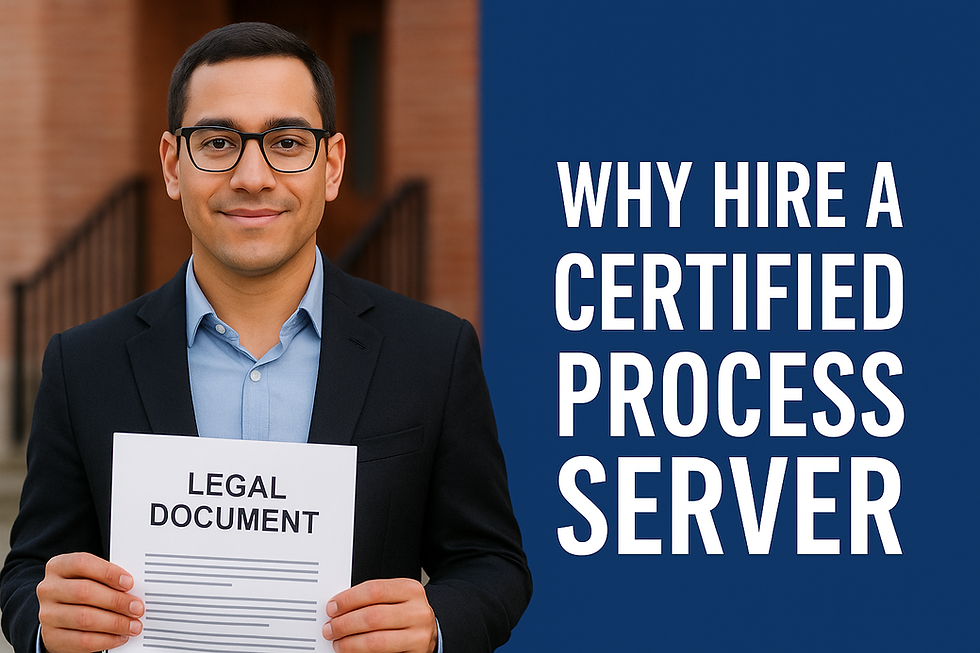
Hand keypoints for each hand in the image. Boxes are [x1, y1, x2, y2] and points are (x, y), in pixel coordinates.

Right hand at [36, 552, 143, 652]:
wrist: (57, 614)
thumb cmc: (81, 590)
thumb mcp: (89, 576)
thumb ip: (106, 578)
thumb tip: (134, 589)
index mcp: (58, 567)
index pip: (82, 563)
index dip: (108, 572)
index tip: (130, 583)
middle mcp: (48, 589)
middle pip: (84, 592)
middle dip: (116, 601)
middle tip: (137, 608)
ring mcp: (47, 614)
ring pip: (84, 618)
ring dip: (115, 623)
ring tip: (133, 625)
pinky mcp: (51, 637)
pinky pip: (81, 641)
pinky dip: (106, 640)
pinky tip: (120, 637)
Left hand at [323, 578, 437, 652]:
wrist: (431, 630)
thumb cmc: (406, 612)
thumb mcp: (396, 597)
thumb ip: (372, 598)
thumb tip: (338, 607)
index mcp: (410, 590)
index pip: (374, 590)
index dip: (348, 599)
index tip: (332, 607)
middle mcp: (417, 612)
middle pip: (373, 617)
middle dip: (345, 624)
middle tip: (330, 628)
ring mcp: (418, 636)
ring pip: (376, 641)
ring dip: (350, 644)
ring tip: (338, 643)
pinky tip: (353, 652)